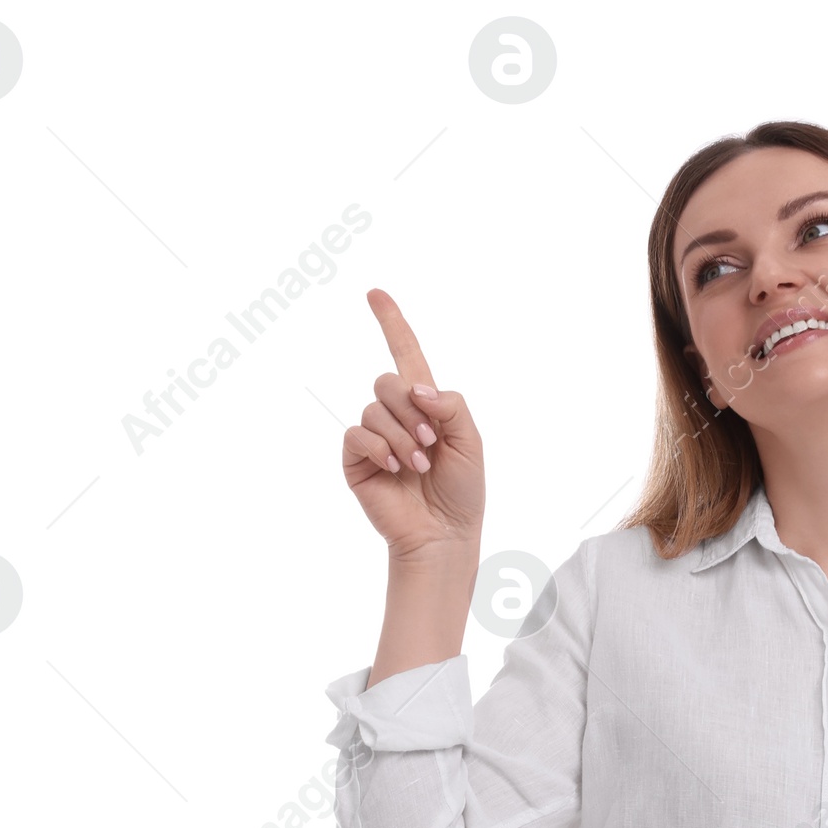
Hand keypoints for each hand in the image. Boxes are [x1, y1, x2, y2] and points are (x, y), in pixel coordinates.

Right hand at [341, 289, 484, 560]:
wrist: (445, 534)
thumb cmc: (461, 491)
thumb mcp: (471, 440)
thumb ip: (450, 404)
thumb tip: (415, 389)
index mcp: (424, 404)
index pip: (405, 354)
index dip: (392, 323)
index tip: (375, 293)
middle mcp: (396, 415)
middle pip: (387, 381)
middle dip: (409, 409)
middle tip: (429, 442)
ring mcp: (374, 438)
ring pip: (374, 408)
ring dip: (400, 436)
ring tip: (417, 465)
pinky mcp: (357, 460)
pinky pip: (357, 434)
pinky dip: (379, 448)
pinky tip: (394, 468)